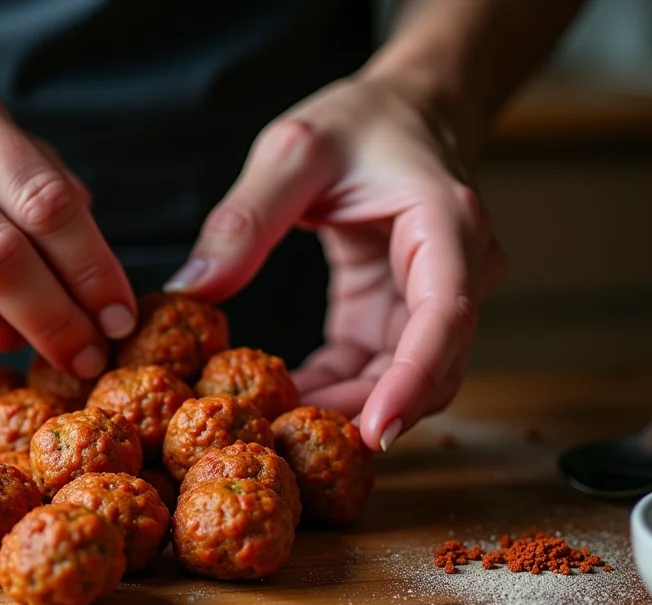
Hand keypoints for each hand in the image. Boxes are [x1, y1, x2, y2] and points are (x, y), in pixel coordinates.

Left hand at [165, 75, 505, 450]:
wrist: (402, 114)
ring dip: (344, 411)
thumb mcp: (295, 151)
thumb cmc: (359, 123)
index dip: (410, 382)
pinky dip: (329, 393)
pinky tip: (280, 404)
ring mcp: (429, 303)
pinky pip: (369, 372)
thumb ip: (247, 217)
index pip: (443, 319)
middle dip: (364, 413)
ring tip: (275, 429)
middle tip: (291, 443)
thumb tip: (193, 288)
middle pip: (429, 369)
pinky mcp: (394, 319)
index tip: (375, 433)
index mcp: (447, 227)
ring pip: (401, 382)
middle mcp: (457, 273)